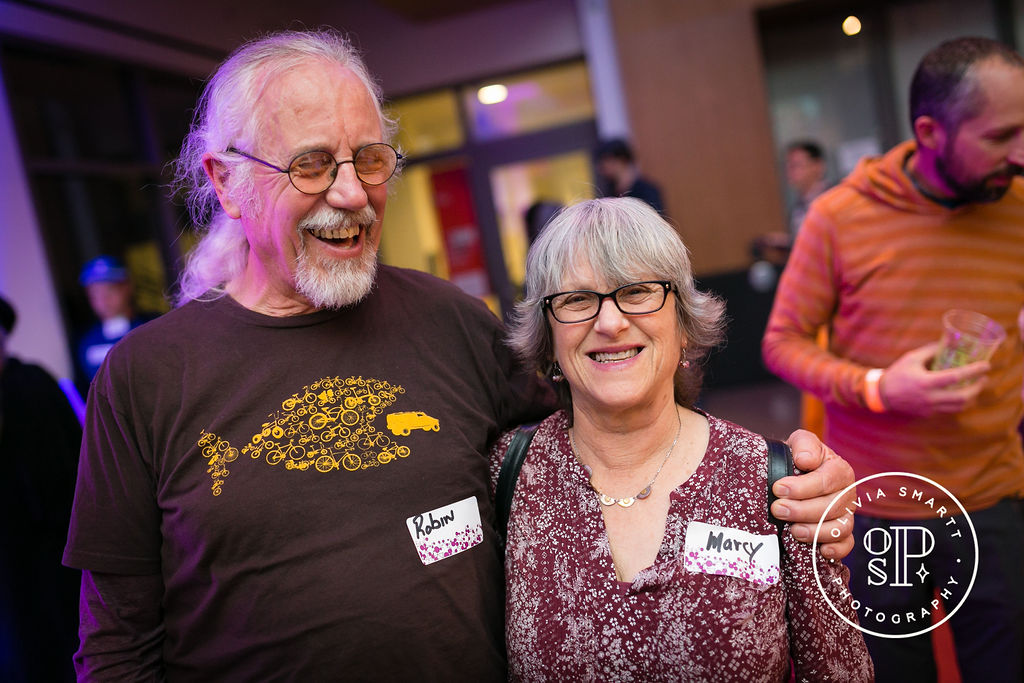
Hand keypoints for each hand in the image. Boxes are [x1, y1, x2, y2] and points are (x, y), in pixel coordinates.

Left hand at [772, 429, 855, 559]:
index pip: (827, 480)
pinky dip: (837, 549)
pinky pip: (846, 544)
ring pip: (840, 527)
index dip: (803, 487)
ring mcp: (846, 514)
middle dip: (802, 510)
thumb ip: (804, 445)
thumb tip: (806, 460)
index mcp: (839, 470)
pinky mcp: (842, 532)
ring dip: (816, 531)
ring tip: (792, 530)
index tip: (778, 489)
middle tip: (777, 509)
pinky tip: (820, 550)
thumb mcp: (800, 443)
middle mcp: (846, 493)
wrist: (794, 474)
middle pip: (832, 506)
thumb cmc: (797, 458)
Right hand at [879, 342, 988, 416]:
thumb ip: (930, 351)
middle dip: (977, 388)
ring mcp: (930, 408)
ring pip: (959, 407)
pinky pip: (949, 409)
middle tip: (983, 379)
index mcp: (925, 382)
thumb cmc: (897, 373)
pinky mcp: (928, 413)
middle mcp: (930, 398)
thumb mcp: (911, 358)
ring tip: (975, 387)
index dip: (973, 371)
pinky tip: (959, 394)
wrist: (882, 394)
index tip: (986, 365)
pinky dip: (958, 402)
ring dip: (971, 397)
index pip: (956, 377)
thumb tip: (947, 343)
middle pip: (963, 397)